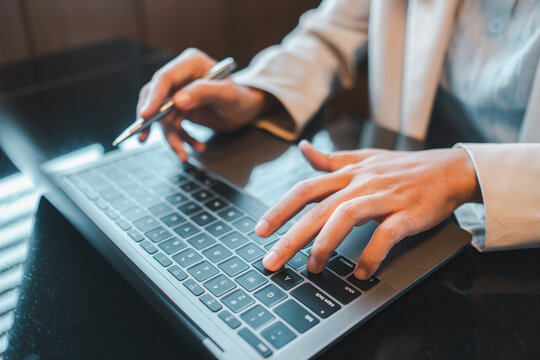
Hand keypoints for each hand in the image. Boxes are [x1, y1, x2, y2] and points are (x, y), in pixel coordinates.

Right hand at [136, 48, 272, 160]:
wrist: (246, 109)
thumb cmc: (241, 98)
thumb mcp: (227, 95)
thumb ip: (204, 93)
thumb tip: (178, 101)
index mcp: (191, 63)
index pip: (165, 78)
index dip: (153, 97)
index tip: (145, 116)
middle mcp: (180, 76)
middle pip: (155, 96)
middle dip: (150, 120)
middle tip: (143, 138)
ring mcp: (178, 92)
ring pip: (162, 116)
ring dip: (171, 137)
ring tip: (183, 155)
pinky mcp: (178, 108)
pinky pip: (171, 126)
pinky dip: (181, 139)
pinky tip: (196, 147)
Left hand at [257, 140, 480, 278]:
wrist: (450, 170)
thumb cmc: (404, 168)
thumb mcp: (365, 159)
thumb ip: (331, 159)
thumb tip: (303, 149)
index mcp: (348, 173)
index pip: (305, 189)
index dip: (280, 209)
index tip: (260, 231)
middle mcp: (361, 183)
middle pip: (318, 209)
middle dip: (290, 237)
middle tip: (271, 261)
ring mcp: (385, 197)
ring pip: (345, 217)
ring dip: (325, 245)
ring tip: (313, 268)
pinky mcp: (408, 213)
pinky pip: (386, 235)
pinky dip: (371, 254)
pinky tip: (361, 271)